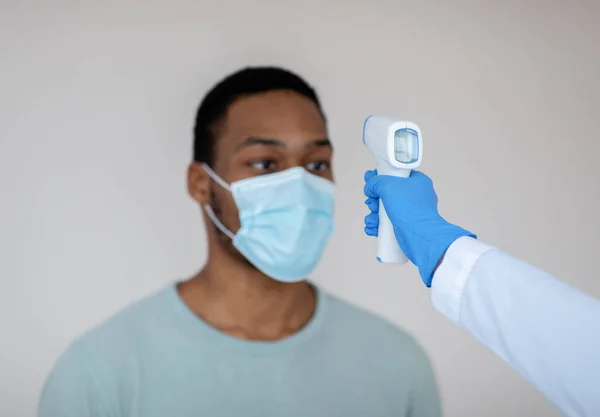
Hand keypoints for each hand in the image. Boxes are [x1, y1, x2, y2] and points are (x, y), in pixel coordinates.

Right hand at [363, 170, 474, 285]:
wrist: (420, 235)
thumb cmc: (407, 206)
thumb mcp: (388, 185)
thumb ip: (375, 182)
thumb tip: (370, 188)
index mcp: (417, 182)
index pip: (396, 174)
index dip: (380, 176)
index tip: (369, 180)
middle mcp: (415, 196)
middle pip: (388, 193)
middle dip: (374, 200)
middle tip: (371, 204)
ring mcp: (411, 213)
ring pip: (386, 210)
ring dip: (374, 215)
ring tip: (371, 220)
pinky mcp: (406, 227)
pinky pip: (388, 224)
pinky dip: (378, 226)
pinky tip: (372, 228)